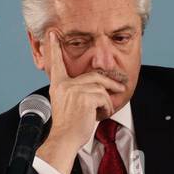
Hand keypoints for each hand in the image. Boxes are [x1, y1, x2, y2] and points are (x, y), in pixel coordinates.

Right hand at [35, 29, 125, 173]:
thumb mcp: (67, 103)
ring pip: (101, 87)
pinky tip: (101, 115)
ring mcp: (74, 90)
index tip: (52, 33)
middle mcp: (64, 85)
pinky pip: (104, 97)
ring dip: (107, 100)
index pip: (56, 63)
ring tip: (105, 110)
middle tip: (121, 87)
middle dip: (110, 82)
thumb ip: (76, 90)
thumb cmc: (68, 125)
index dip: (54, 48)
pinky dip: (107, 107)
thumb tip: (98, 84)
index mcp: (58, 85)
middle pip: (94, 76)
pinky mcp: (85, 97)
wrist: (65, 139)